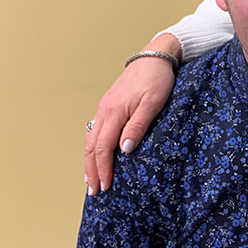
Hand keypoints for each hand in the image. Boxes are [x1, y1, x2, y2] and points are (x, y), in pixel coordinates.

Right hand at [83, 34, 179, 194]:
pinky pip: (95, 130)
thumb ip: (138, 126)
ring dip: (89, 160)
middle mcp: (105, 110)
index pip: (104, 147)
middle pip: (92, 146)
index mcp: (115, 111)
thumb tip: (125, 150)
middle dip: (92, 170)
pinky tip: (96, 155)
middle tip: (94, 191)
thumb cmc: (157, 79)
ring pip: (91, 139)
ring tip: (90, 179)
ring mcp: (104, 107)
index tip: (105, 186)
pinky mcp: (109, 104)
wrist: (154, 56)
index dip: (103, 169)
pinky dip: (93, 147)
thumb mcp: (153, 103)